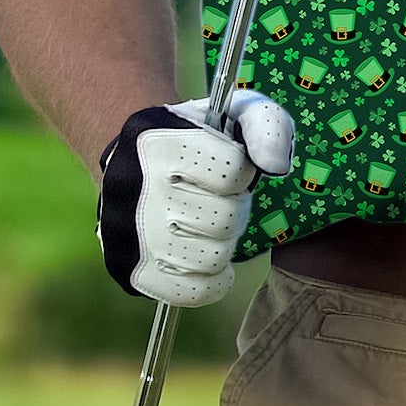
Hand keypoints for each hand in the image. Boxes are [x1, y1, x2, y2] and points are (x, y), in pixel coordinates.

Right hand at [95, 89, 294, 305]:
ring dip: (223, 242)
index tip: (231, 167)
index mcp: (161, 143)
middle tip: (221, 198)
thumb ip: (268, 127)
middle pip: (224, 219)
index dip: (243, 171)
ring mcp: (128, 237)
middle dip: (235, 207)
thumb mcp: (237, 112)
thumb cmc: (200, 136)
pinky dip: (212, 280)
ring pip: (211, 258)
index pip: (233, 172)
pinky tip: (208, 254)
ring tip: (210, 224)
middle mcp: (137, 191)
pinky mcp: (130, 272)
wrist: (135, 158)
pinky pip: (192, 293)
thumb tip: (276, 167)